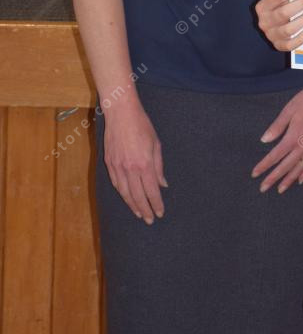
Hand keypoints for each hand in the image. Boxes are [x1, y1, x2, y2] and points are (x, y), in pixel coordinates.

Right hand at [102, 97, 167, 223]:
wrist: (121, 113)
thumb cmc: (142, 125)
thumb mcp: (156, 144)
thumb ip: (159, 167)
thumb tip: (163, 184)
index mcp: (144, 163)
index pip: (151, 191)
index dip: (156, 204)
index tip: (160, 213)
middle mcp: (130, 168)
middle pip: (137, 196)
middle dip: (145, 209)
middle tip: (150, 219)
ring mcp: (117, 166)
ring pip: (124, 192)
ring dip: (132, 205)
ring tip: (139, 213)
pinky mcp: (109, 163)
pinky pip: (115, 183)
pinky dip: (121, 193)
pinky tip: (126, 197)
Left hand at [251, 77, 302, 193]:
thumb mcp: (289, 110)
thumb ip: (277, 126)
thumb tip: (264, 140)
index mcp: (293, 137)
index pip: (275, 156)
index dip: (264, 165)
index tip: (254, 174)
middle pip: (285, 166)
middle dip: (273, 178)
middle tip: (262, 188)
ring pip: (299, 169)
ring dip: (288, 180)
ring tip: (280, 189)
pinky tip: (299, 180)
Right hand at [255, 0, 302, 51]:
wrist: (270, 27)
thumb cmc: (277, 10)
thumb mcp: (278, 1)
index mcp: (263, 7)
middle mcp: (265, 21)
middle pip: (284, 12)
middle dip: (302, 3)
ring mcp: (271, 34)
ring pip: (288, 29)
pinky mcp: (278, 45)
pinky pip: (290, 45)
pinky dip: (301, 38)